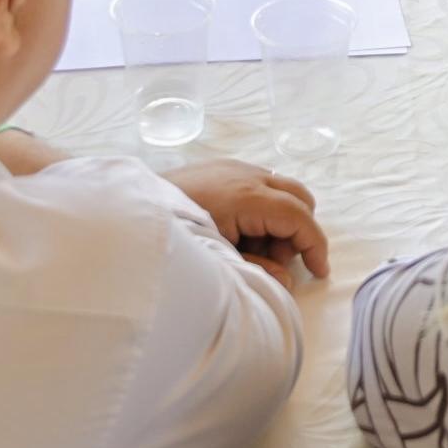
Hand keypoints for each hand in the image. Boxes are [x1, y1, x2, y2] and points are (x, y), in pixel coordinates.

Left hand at [162, 159, 330, 285]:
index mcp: (247, 196)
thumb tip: (286, 279)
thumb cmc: (174, 239)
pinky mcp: (219, 169)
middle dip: (298, 230)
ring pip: (279, 190)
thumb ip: (258, 270)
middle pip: (298, 197)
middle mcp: (245, 174)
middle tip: (277, 261)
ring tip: (248, 249)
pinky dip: (260, 211)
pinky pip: (258, 187)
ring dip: (278, 222)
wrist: (127, 214)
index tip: (319, 272)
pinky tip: (235, 233)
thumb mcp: (219, 261)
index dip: (314, 245)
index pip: (299, 217)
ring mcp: (232, 168)